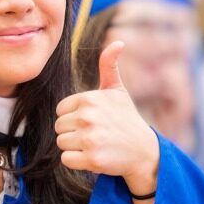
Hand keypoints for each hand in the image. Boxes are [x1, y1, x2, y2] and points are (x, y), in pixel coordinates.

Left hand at [55, 41, 158, 195]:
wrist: (144, 151)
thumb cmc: (126, 119)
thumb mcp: (118, 91)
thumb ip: (109, 66)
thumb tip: (118, 42)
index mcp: (90, 99)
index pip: (61, 110)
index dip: (73, 116)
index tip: (91, 120)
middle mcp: (88, 117)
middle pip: (59, 126)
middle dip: (73, 132)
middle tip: (95, 134)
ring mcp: (90, 139)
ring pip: (61, 143)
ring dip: (74, 147)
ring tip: (94, 144)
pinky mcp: (92, 159)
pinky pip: (66, 159)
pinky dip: (77, 161)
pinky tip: (93, 156)